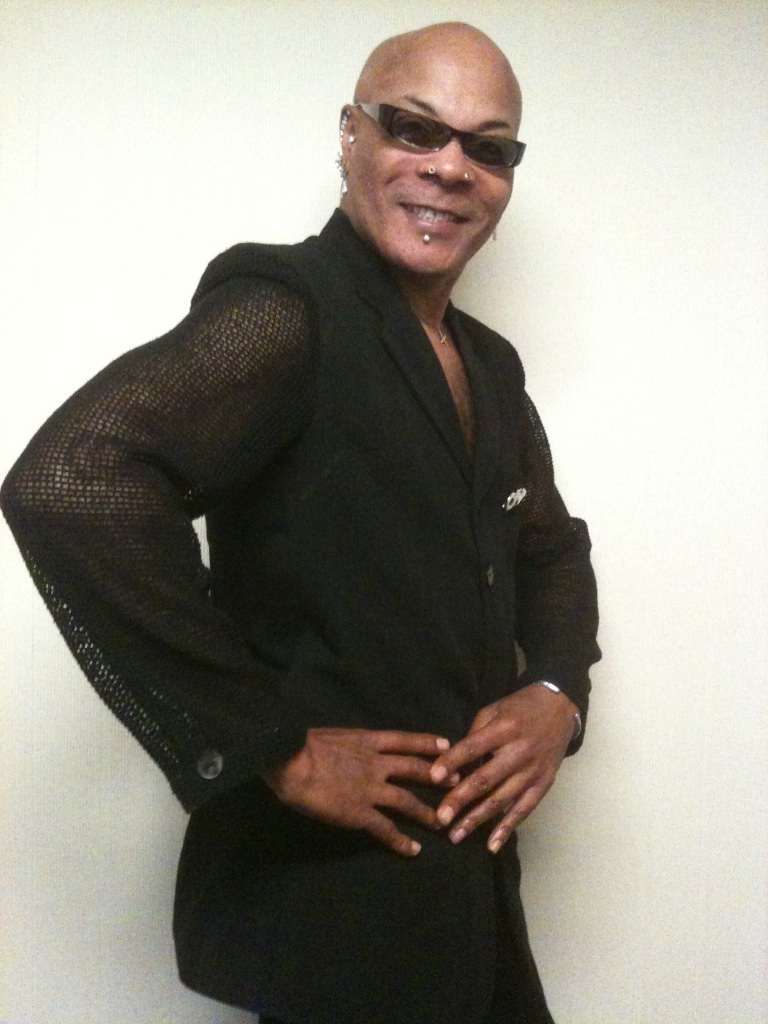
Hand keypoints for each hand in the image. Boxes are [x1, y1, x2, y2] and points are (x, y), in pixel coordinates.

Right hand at [262, 727, 452, 856]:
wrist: (291, 761)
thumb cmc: (302, 744)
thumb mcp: (333, 735)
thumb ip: (348, 744)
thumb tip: (350, 748)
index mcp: (367, 741)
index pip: (403, 740)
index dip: (426, 742)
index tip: (446, 744)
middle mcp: (375, 764)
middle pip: (414, 768)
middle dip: (437, 774)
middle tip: (457, 780)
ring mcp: (371, 789)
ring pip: (407, 801)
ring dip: (426, 812)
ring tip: (442, 822)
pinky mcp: (361, 813)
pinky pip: (386, 829)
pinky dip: (401, 841)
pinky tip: (413, 850)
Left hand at [429, 685, 576, 853]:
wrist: (560, 707)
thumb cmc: (520, 707)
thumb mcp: (494, 709)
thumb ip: (475, 734)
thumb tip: (454, 761)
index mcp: (504, 729)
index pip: (474, 747)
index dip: (453, 762)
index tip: (434, 777)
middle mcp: (519, 752)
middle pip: (486, 779)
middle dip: (461, 799)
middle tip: (441, 818)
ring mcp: (533, 771)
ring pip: (502, 800)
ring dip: (478, 819)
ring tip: (456, 834)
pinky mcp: (544, 784)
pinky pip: (524, 810)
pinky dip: (507, 828)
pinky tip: (492, 845)